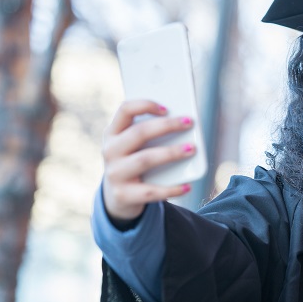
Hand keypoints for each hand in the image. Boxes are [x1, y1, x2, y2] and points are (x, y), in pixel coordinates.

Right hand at [101, 99, 195, 224]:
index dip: (145, 105)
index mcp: (113, 133)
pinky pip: (150, 191)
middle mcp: (110, 151)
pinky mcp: (123, 194)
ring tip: (191, 149)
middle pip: (139, 133)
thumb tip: (183, 122)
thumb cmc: (135, 161)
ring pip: (145, 159)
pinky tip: (187, 186)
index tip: (167, 108)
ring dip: (171, 153)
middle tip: (189, 123)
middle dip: (166, 126)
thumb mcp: (136, 146)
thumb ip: (152, 133)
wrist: (119, 196)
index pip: (125, 110)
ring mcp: (115, 174)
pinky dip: (171, 189)